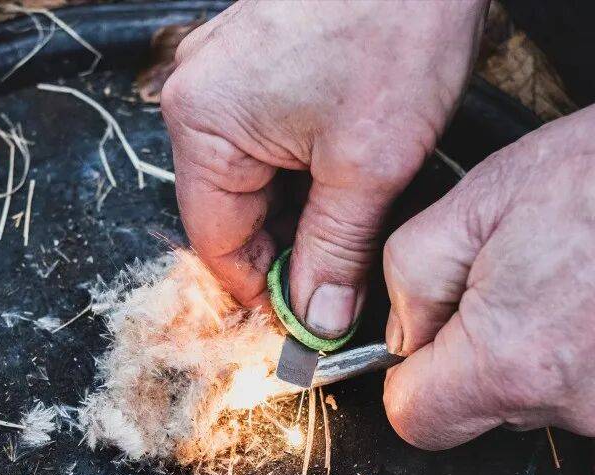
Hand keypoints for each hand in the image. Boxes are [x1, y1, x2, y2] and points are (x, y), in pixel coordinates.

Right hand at [162, 0, 486, 336]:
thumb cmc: (396, 25)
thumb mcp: (368, 164)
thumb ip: (335, 251)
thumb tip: (318, 320)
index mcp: (202, 123)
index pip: (217, 241)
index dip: (262, 291)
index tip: (307, 324)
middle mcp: (198, 95)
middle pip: (231, 210)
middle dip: (287, 249)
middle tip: (344, 284)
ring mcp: (226, 72)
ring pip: (254, 177)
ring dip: (301, 209)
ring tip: (355, 223)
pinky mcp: (259, 58)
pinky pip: (267, 138)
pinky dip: (304, 168)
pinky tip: (348, 177)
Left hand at [382, 62, 594, 449]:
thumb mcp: (475, 200)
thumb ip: (410, 277)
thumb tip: (403, 331)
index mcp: (508, 364)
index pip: (415, 421)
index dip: (408, 376)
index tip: (428, 334)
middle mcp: (573, 405)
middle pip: (484, 409)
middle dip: (477, 352)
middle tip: (510, 276)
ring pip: (548, 397)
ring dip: (542, 349)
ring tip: (575, 274)